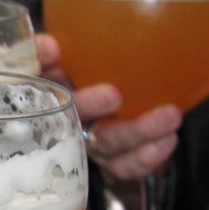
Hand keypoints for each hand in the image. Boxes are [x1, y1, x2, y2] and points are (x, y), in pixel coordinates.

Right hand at [36, 33, 182, 183]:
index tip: (53, 50)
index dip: (40, 63)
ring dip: (136, 131)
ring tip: (169, 116)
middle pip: (67, 114)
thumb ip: (72, 49)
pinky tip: (168, 140)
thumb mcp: (94, 54)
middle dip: (87, 104)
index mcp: (54, 88)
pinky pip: (124, 166)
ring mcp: (88, 143)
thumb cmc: (108, 73)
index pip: (39, 73)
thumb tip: (52, 43)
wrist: (140, 113)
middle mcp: (65, 119)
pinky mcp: (110, 163)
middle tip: (113, 95)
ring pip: (104, 141)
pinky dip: (146, 157)